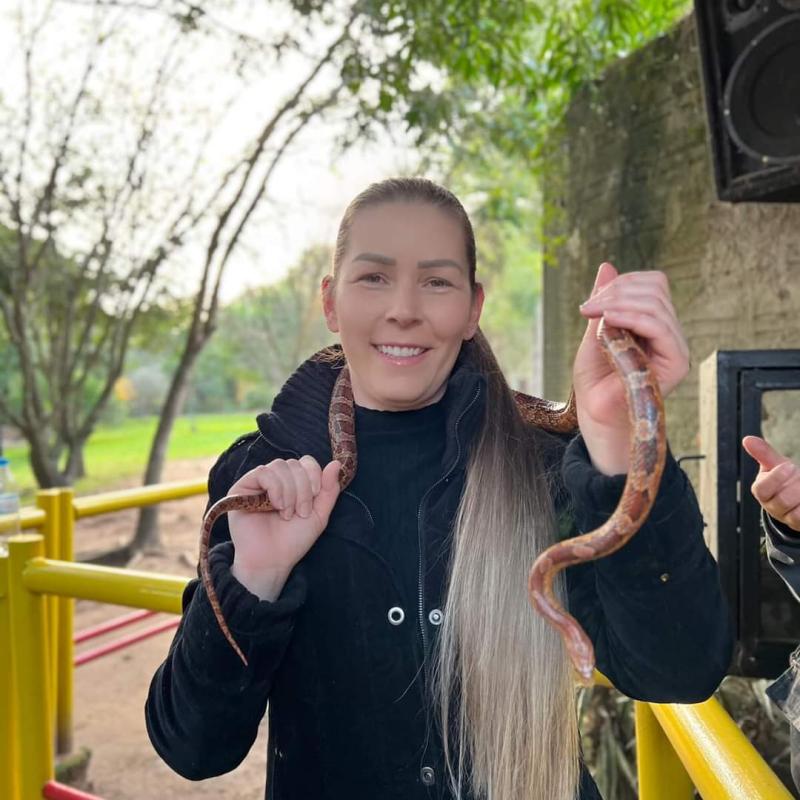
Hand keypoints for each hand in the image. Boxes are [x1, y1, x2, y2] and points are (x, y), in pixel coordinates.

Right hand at [228, 456, 340, 599]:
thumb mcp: (319, 514)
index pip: (306, 462)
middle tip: (301, 512)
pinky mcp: (242, 487)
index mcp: (294, 483)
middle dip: (303, 488)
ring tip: (287, 513)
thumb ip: (329, 489)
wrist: (272, 560)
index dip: (314, 475)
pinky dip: (275, 488)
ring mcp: (258, 482)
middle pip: (294, 464)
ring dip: (289, 491)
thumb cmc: (294, 539)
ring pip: (279, 466)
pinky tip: (276, 506)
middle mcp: (276, 480)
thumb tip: (336, 463)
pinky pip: (263, 472)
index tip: (315, 496)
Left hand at [573, 263, 689, 473]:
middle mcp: (669, 333)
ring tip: (596, 317)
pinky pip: (660, 326)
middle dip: (616, 291)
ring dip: (619, 303)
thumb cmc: (595, 381)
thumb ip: (604, 301)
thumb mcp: (595, 331)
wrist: (596, 415)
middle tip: (588, 309)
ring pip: (657, 303)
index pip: (652, 284)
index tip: (589, 303)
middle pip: (655, 288)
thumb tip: (607, 266)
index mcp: (653, 323)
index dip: (621, 284)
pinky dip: (632, 317)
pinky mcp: (677, 362)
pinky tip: (610, 322)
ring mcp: (675, 347)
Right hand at [742, 436, 799, 531]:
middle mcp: (772, 507)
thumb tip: (747, 439)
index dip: (776, 478)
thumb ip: (764, 453)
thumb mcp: (776, 464)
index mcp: (762, 491)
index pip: (762, 489)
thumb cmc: (785, 477)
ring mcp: (786, 517)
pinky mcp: (798, 524)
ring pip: (795, 514)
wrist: (798, 495)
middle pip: (782, 501)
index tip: (789, 466)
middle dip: (796, 487)